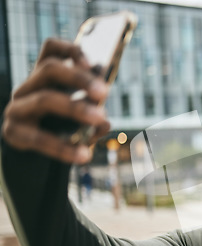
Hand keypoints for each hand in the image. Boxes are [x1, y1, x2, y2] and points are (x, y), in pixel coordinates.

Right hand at [2, 38, 110, 163]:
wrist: (37, 158)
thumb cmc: (63, 130)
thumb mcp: (82, 119)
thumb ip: (94, 116)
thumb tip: (106, 124)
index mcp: (46, 77)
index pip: (51, 49)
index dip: (71, 50)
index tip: (93, 63)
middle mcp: (28, 87)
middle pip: (49, 69)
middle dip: (79, 78)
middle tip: (105, 92)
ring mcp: (17, 108)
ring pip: (44, 99)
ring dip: (76, 108)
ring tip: (100, 119)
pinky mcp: (13, 132)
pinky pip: (37, 138)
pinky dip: (64, 147)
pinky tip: (83, 155)